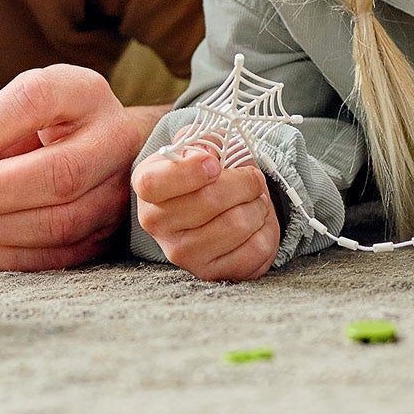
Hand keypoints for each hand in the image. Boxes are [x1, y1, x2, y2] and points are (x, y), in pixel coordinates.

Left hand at [0, 65, 154, 271]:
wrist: (106, 147)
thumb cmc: (51, 124)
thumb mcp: (20, 109)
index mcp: (83, 93)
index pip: (37, 100)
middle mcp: (113, 138)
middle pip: (59, 174)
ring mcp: (117, 190)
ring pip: (62, 222)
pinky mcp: (111, 232)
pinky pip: (63, 255)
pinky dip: (14, 256)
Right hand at [132, 136, 279, 281]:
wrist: (217, 206)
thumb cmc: (208, 172)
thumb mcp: (202, 146)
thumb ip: (204, 141)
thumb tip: (209, 156)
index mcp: (147, 185)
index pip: (155, 183)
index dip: (189, 172)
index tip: (215, 164)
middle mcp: (156, 223)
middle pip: (209, 201)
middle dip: (244, 183)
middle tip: (253, 179)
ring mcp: (181, 253)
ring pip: (237, 224)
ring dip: (258, 206)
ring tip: (254, 200)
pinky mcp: (209, 272)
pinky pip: (255, 249)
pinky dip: (266, 230)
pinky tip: (256, 223)